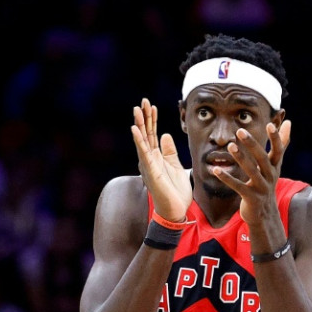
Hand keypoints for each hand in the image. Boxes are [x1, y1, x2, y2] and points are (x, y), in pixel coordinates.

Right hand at [131, 98, 191, 220]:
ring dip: (140, 124)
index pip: (153, 134)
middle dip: (145, 117)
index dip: (153, 120)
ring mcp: (149, 164)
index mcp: (157, 157)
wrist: (175, 211)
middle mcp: (150, 159)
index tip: (152, 106)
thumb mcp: (176, 167)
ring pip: (143, 140)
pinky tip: (135, 129)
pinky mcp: (150, 171)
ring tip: (137, 109)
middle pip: (146, 134)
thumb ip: (170, 152)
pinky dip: (139, 140)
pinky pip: (144, 153)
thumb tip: (165, 135)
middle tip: (143, 101)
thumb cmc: (175, 192)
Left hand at [212, 120, 290, 224]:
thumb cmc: (267, 183)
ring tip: (230, 146)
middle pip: (262, 159)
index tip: (270, 124)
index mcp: (275, 167)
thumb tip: (289, 122)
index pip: (278, 150)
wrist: (265, 214)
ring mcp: (261, 188)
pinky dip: (226, 178)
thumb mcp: (275, 164)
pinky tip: (216, 170)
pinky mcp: (251, 198)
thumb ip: (281, 144)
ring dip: (240, 158)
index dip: (276, 138)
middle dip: (252, 144)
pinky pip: (238, 186)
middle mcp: (270, 176)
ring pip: (251, 171)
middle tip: (240, 131)